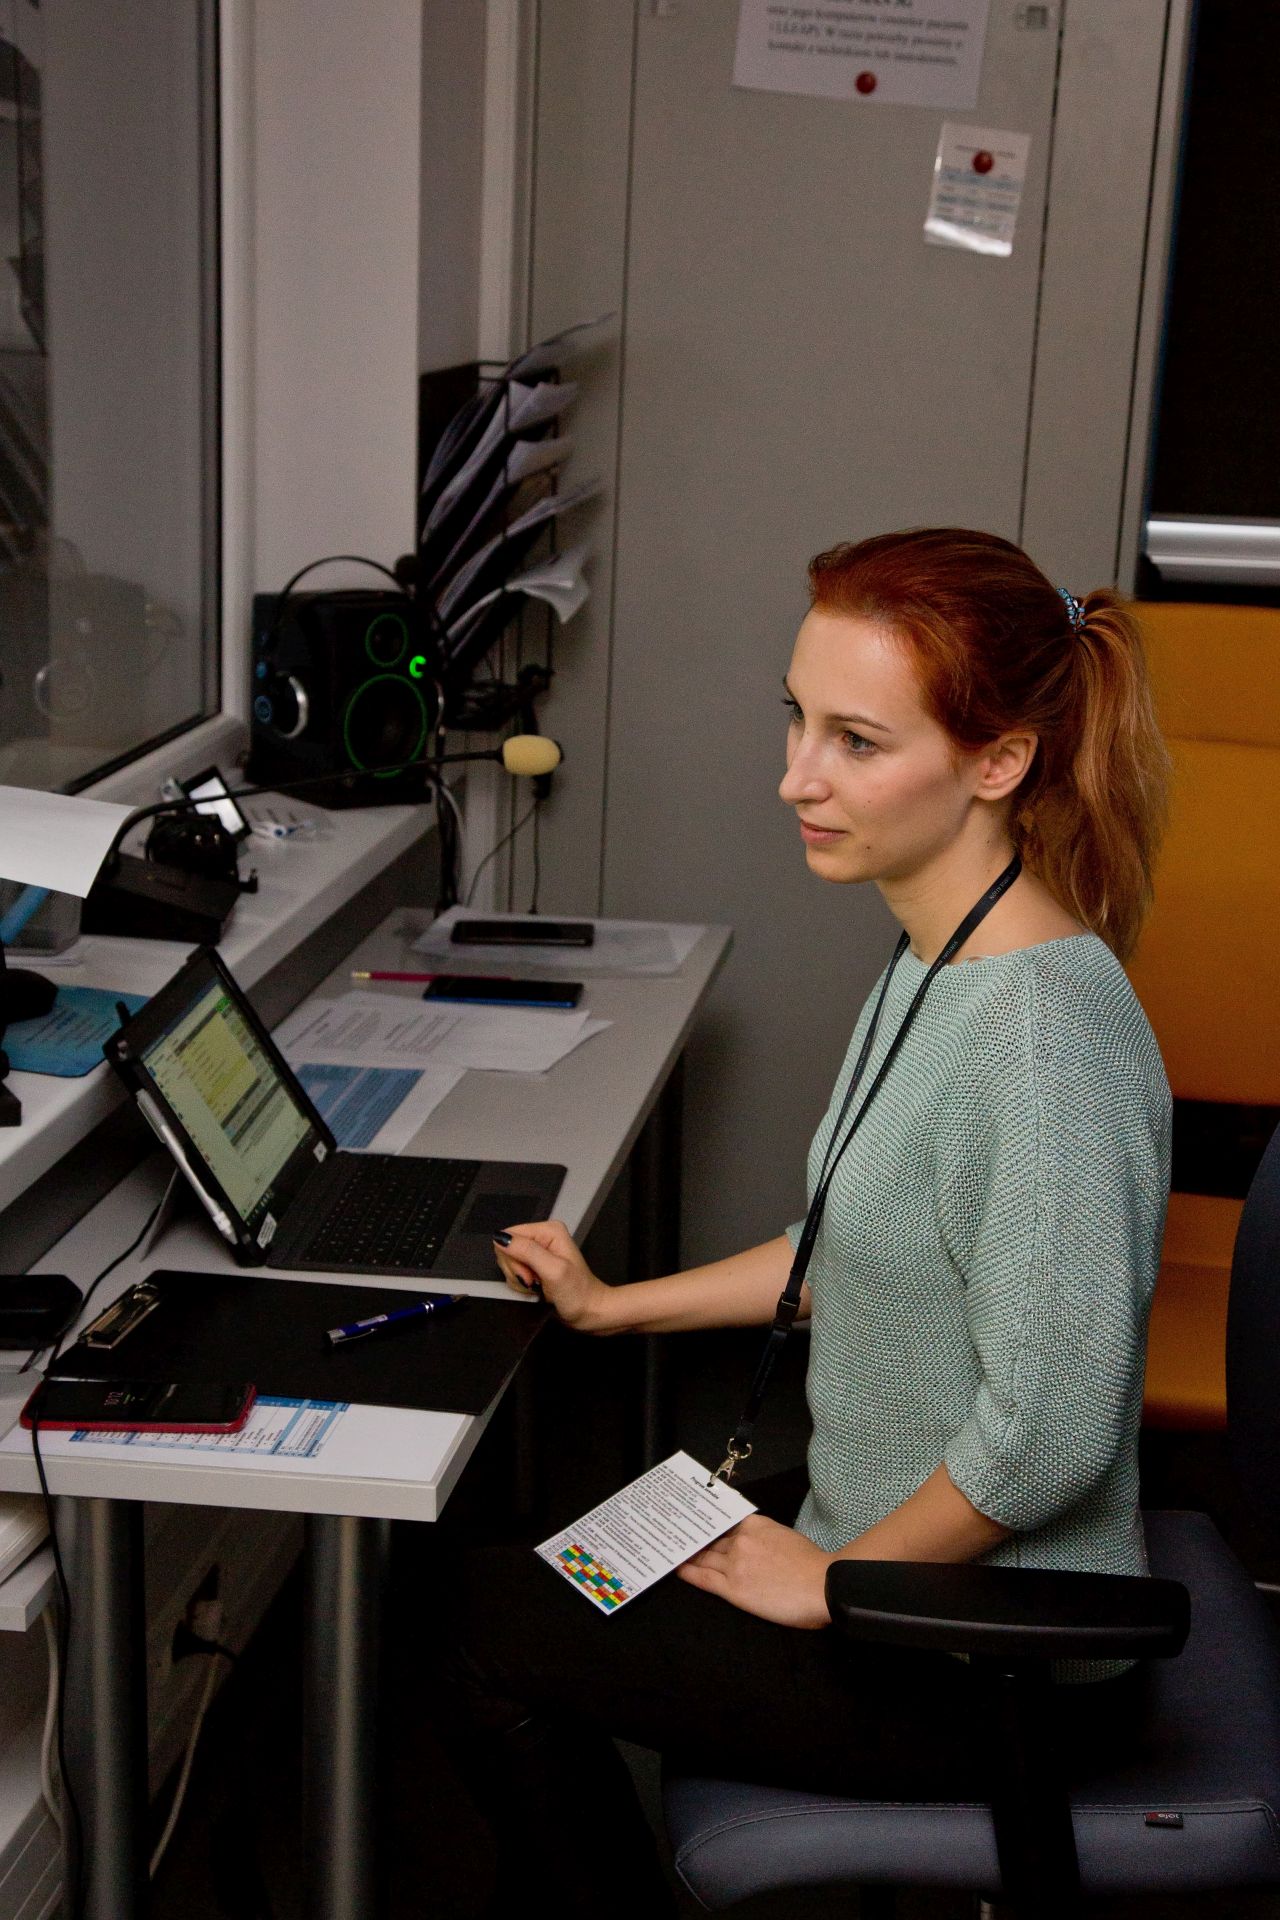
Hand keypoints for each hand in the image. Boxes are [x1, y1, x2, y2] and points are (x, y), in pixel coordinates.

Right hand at [492, 1218, 612, 1330]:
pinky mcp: (534, 1267)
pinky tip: (535, 1289)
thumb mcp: (553, 1270)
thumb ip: (528, 1252)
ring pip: (508, 1264)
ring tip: (537, 1286)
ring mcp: (537, 1253)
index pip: (510, 1235)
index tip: (530, 1273)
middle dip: (517, 1271)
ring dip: (519, 1280)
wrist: (589, 1312)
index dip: (513, 1257)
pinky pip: (514, 1274)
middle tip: (535, 1281)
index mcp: (548, 1230)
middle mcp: (541, 1238)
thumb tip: (500, 1238)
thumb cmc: (578, 1293)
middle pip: (507, 1250)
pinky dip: (521, 1286)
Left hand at [677, 1514, 832, 1628]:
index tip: (697, 1527)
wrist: (823, 1584)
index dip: (710, 1528)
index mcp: (755, 1524)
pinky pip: (704, 1578)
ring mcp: (735, 1563)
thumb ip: (765, 1537)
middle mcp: (741, 1540)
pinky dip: (688, 1572)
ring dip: (689, 1555)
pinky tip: (677, 1568)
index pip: (725, 1525)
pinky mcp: (734, 1588)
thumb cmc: (813, 1565)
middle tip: (677, 1537)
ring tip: (673, 1552)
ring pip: (704, 1558)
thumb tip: (756, 1546)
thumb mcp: (786, 1537)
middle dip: (696, 1541)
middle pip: (712, 1541)